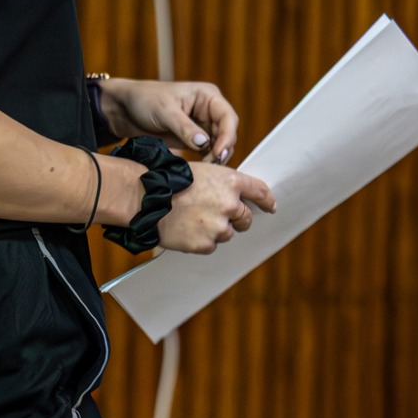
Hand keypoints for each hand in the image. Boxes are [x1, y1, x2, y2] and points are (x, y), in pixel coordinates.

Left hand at [104, 78, 239, 162]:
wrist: (125, 109)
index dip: (227, 136)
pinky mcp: (194, 138)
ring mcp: (202, 125)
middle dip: (222, 149)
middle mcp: (209, 110)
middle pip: (227, 132)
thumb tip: (205, 144)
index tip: (218, 153)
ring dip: (216, 156)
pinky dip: (207, 160)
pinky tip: (201, 168)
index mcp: (207, 96)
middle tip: (211, 165)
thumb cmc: (145, 100)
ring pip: (220, 144)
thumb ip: (185, 128)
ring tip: (205, 168)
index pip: (228, 117)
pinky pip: (208, 151)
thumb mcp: (165, 112)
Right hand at [156, 163, 276, 254]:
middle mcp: (230, 204)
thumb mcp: (203, 171)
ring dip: (215, 230)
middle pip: (246, 218)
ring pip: (227, 233)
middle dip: (237, 219)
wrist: (146, 200)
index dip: (267, 201)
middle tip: (216, 215)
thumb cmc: (171, 180)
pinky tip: (186, 229)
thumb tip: (238, 196)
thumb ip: (224, 184)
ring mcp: (219, 226)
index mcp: (231, 181)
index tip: (270, 207)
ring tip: (192, 219)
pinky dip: (201, 241)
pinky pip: (210, 246)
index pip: (260, 192)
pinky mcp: (206, 244)